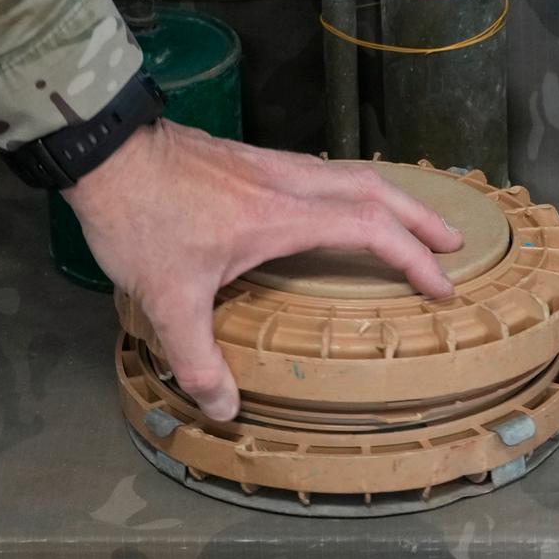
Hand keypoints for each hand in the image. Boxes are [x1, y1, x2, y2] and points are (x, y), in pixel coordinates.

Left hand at [62, 120, 462, 420]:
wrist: (104, 151)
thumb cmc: (140, 219)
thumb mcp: (165, 298)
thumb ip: (196, 356)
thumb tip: (225, 408)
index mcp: (283, 216)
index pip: (370, 229)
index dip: (412, 258)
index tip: (441, 285)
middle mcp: (289, 184)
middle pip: (378, 189)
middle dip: (422, 217)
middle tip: (454, 244)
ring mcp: (272, 166)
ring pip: (353, 172)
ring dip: (393, 197)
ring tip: (414, 221)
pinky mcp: (253, 159)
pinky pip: (326, 170)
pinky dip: (357, 188)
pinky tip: (345, 205)